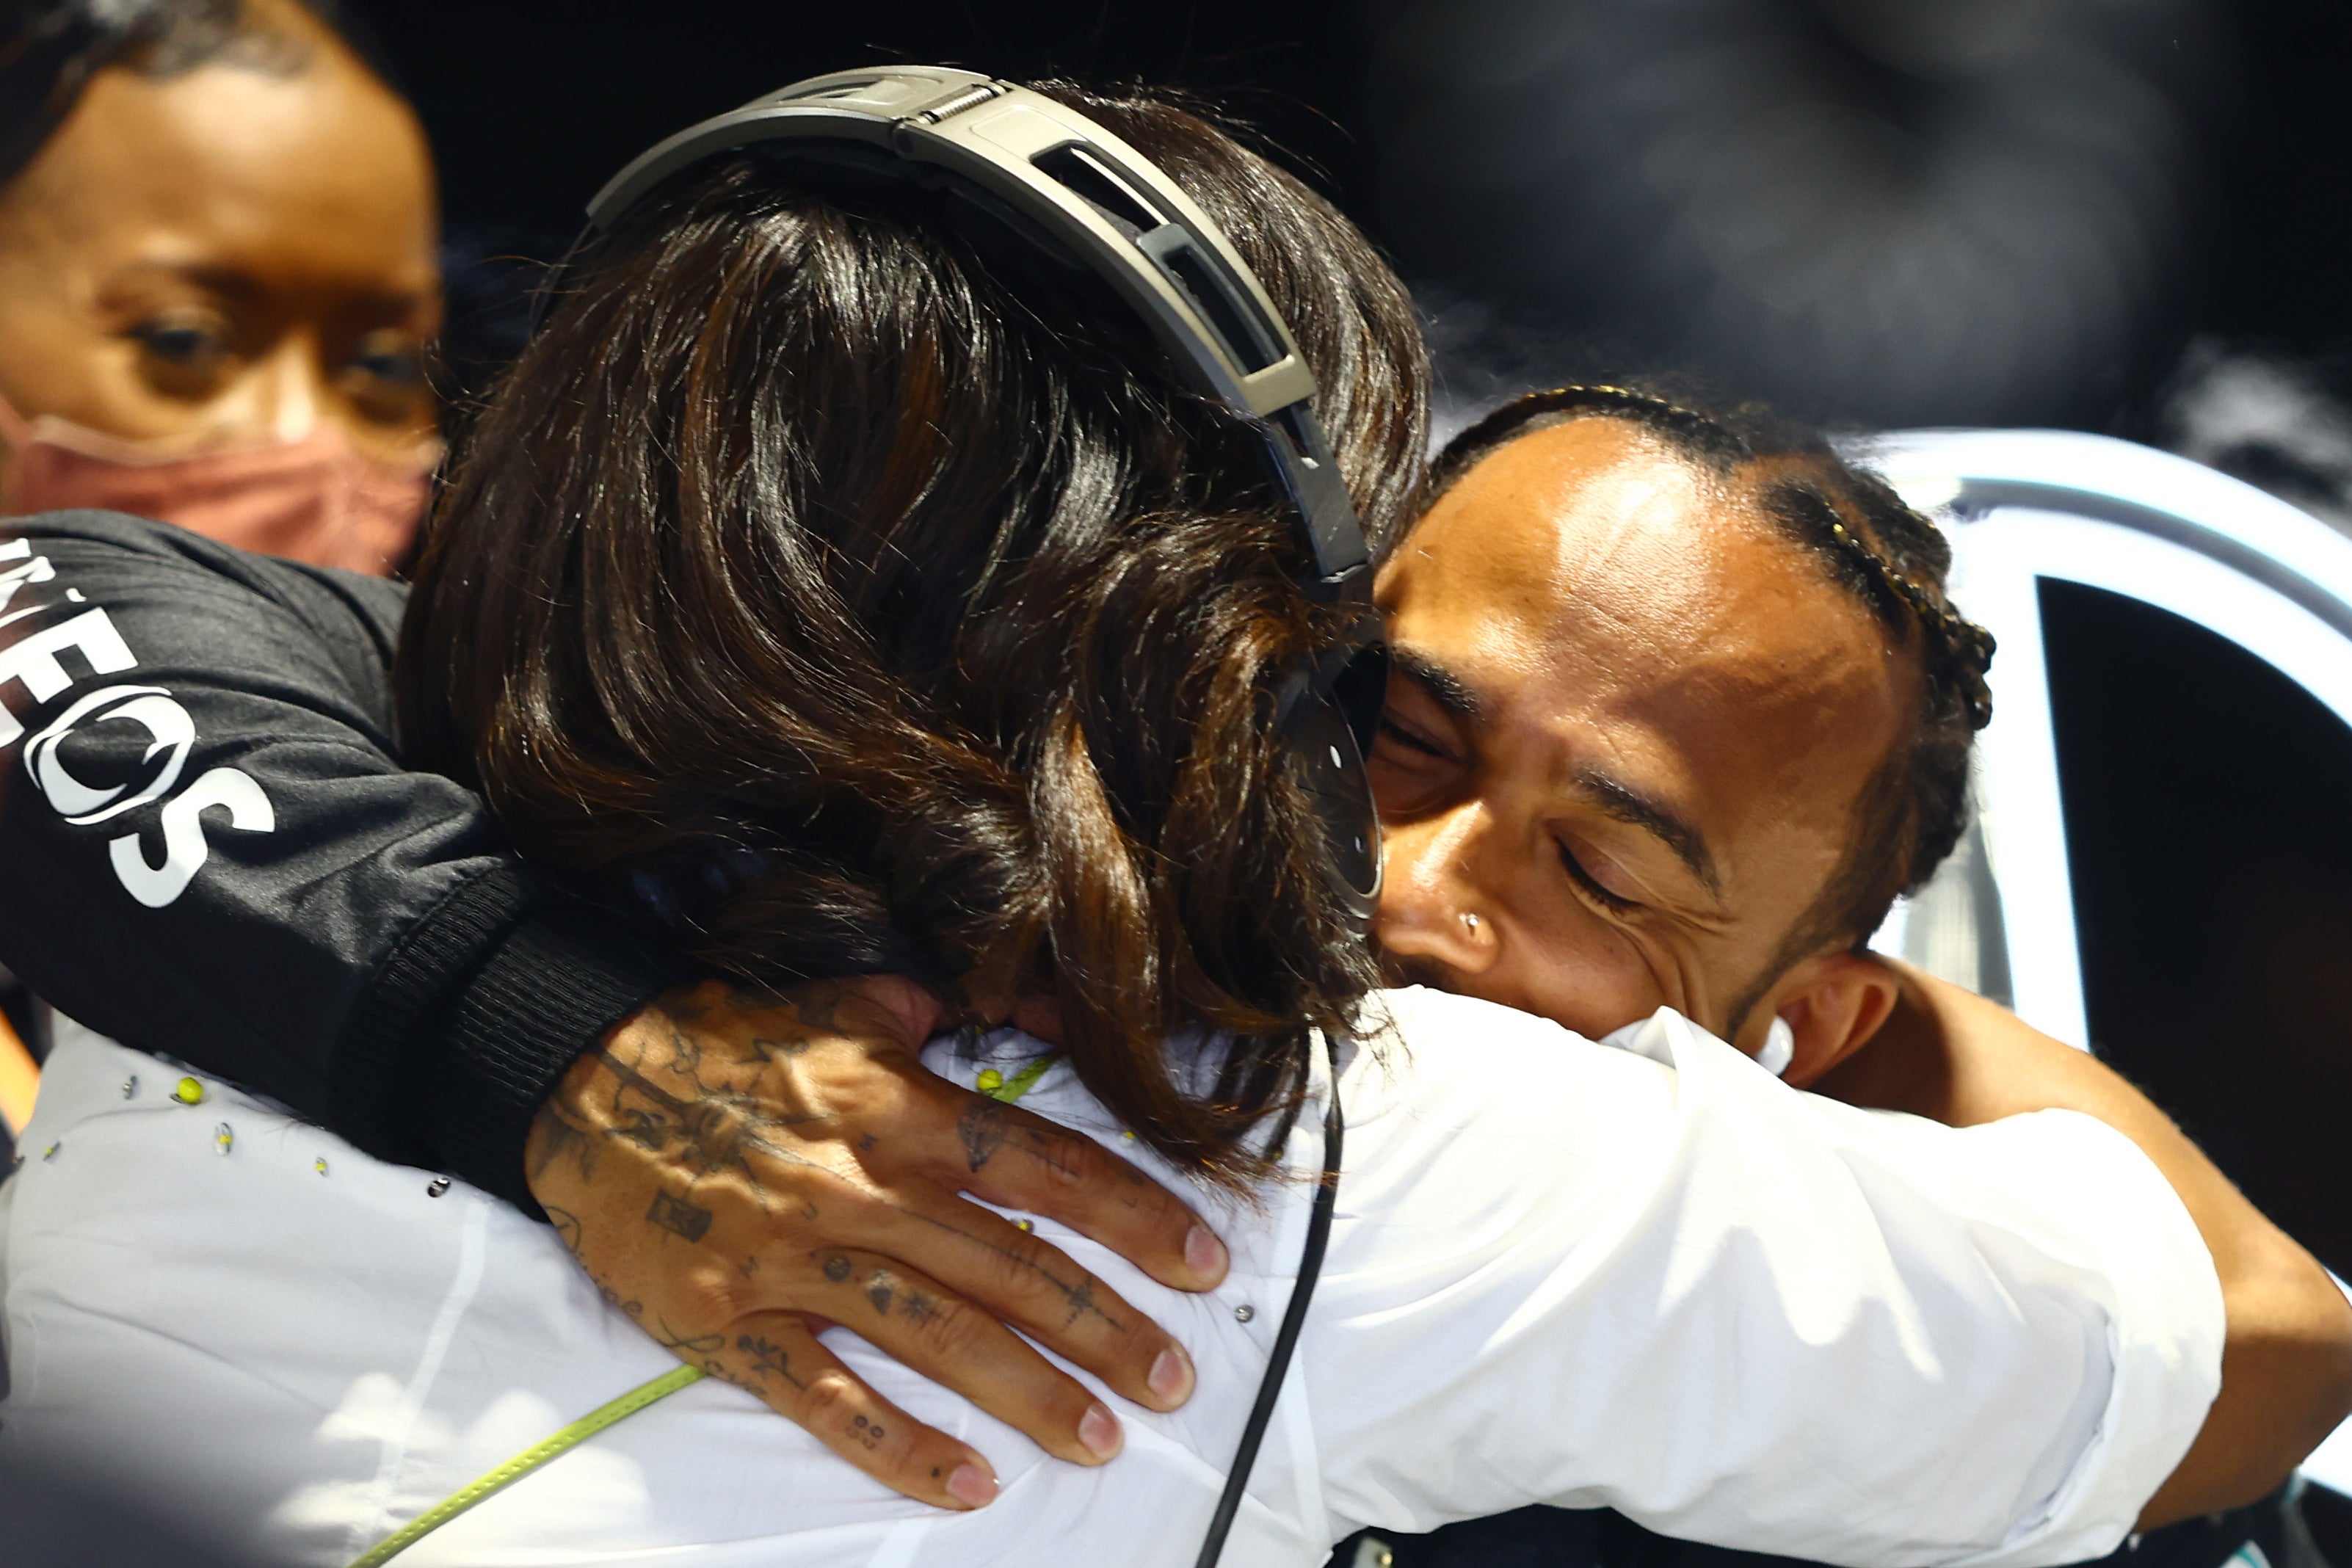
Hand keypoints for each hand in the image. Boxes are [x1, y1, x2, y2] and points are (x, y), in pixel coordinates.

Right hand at [523, 975, 1228, 1509]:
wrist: (578, 1078)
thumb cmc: (726, 1041)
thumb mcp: (847, 998)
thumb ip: (944, 1010)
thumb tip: (1037, 1005)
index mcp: (897, 1105)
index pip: (1043, 1162)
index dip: (1131, 1212)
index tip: (1201, 1258)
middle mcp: (861, 1184)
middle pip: (1010, 1262)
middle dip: (1104, 1323)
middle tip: (1172, 1375)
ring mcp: (795, 1257)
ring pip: (938, 1334)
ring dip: (1029, 1390)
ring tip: (1100, 1435)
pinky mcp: (731, 1319)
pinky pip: (827, 1394)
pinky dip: (899, 1443)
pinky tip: (968, 1481)